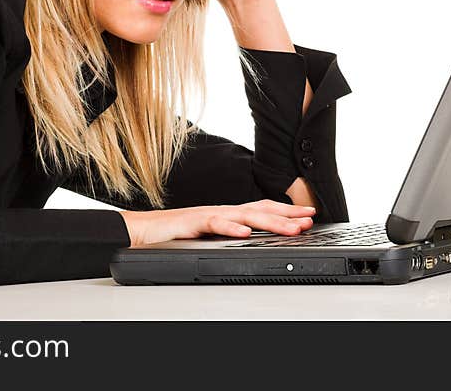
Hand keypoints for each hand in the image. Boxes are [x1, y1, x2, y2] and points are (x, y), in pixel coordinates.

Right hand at [118, 199, 316, 246]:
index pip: (262, 209)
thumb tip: (254, 240)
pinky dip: (230, 228)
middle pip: (259, 210)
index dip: (286, 211)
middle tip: (309, 219)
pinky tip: (245, 233)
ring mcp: (207, 215)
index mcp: (227, 215)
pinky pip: (213, 224)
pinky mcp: (191, 223)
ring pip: (243, 215)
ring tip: (290, 228)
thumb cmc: (174, 235)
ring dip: (269, 221)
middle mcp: (221, 211)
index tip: (310, 215)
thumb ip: (229, 236)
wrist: (141, 231)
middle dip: (287, 215)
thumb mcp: (209, 237)